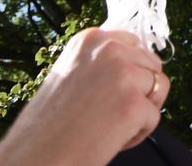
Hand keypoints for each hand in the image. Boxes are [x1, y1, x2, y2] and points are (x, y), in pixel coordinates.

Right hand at [0, 27, 169, 165]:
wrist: (33, 159)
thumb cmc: (47, 127)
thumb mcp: (69, 75)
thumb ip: (100, 63)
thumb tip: (135, 64)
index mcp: (90, 39)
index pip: (134, 44)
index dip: (130, 72)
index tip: (113, 93)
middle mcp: (109, 49)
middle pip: (152, 65)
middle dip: (140, 91)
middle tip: (109, 115)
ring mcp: (123, 74)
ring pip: (159, 87)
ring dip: (141, 111)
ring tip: (109, 127)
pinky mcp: (133, 104)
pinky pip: (154, 117)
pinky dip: (138, 134)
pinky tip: (110, 141)